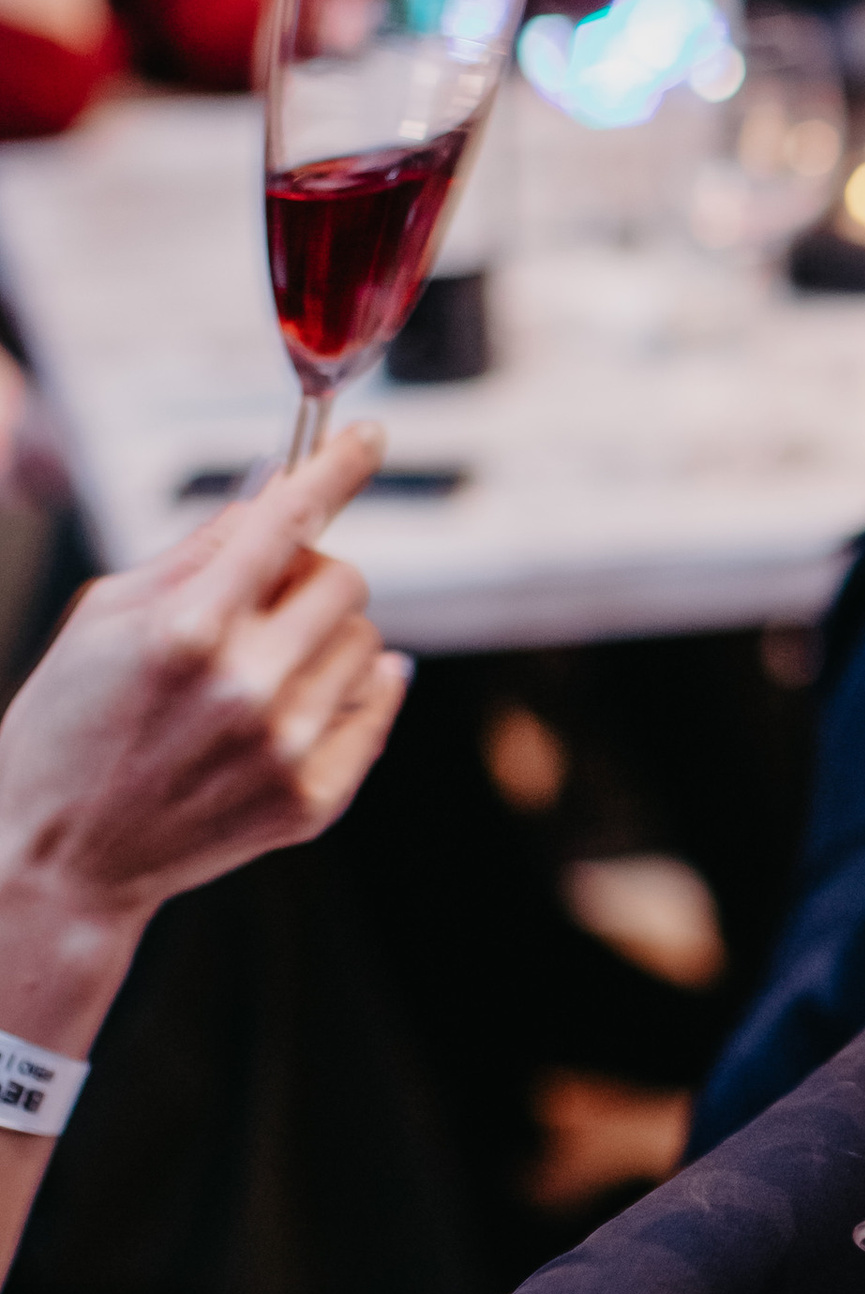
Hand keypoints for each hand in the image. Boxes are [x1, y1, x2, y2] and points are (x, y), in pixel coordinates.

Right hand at [0, 423, 408, 1047]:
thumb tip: (278, 485)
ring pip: (369, 643)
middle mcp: (247, 687)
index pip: (289, 521)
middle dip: (308, 577)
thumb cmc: (69, 722)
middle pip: (344, 580)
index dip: (337, 467)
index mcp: (187, 629)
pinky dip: (356, 691)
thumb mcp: (105, 616)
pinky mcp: (309, 801)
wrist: (58, 856)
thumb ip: (200, 550)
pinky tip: (307, 696)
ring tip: (258, 670)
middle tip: (259, 605)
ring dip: (326, 639)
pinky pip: (377, 708)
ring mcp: (285, 750)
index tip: (367, 437)